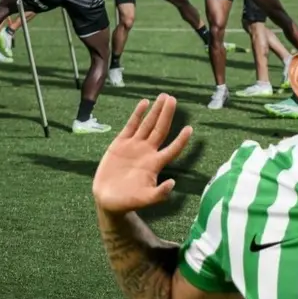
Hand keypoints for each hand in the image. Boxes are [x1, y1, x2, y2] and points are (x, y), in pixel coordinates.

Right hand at [92, 94, 192, 214]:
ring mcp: (135, 146)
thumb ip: (158, 194)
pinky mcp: (120, 143)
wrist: (108, 199)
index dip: (181, 140)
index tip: (190, 128)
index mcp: (155, 164)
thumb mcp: (143, 200)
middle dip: (167, 114)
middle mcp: (147, 152)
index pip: (172, 149)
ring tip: (164, 96)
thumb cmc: (127, 202)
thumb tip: (172, 184)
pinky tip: (145, 103)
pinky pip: (131, 125)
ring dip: (156, 111)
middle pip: (161, 129)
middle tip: (173, 99)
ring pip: (148, 124)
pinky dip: (138, 114)